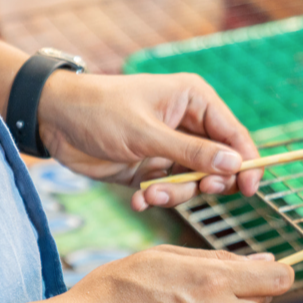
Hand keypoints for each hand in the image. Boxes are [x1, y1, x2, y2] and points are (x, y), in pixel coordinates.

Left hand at [36, 71, 262, 210]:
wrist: (52, 121)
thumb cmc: (99, 111)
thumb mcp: (147, 133)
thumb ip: (192, 152)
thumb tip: (234, 166)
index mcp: (196, 101)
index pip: (235, 135)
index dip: (246, 162)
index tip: (249, 188)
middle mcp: (189, 125)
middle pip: (221, 163)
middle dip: (208, 181)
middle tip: (201, 190)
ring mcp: (172, 149)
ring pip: (196, 182)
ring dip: (177, 193)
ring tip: (152, 195)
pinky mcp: (154, 169)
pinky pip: (172, 190)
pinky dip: (158, 199)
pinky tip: (140, 201)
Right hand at [56, 246, 293, 302]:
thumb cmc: (113, 291)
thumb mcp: (161, 257)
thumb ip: (217, 260)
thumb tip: (264, 262)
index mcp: (214, 283)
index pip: (279, 281)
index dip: (279, 273)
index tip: (271, 271)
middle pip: (259, 302)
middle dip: (243, 291)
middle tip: (202, 284)